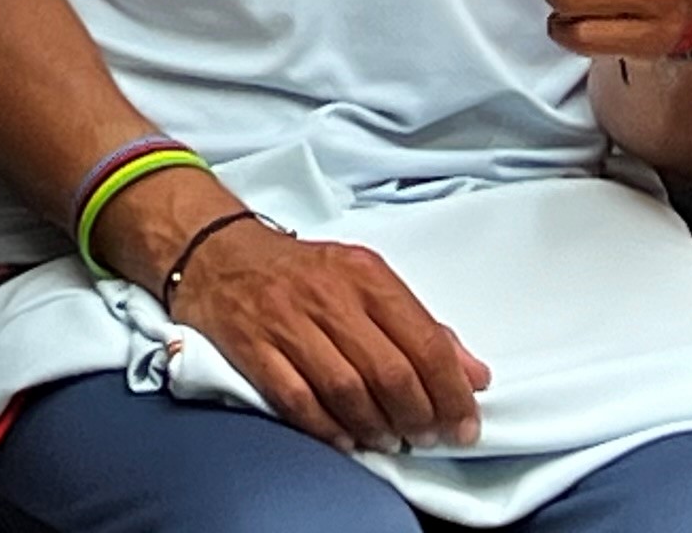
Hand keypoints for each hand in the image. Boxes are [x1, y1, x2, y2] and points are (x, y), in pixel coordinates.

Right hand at [158, 211, 485, 451]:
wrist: (217, 253)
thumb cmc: (300, 272)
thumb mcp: (366, 280)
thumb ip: (422, 326)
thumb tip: (474, 375)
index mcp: (364, 274)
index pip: (425, 341)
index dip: (451, 393)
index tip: (464, 424)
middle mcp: (327, 295)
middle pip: (389, 371)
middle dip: (417, 416)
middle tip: (427, 437)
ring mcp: (286, 321)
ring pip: (346, 390)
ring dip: (376, 427)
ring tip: (389, 439)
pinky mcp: (252, 346)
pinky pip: (297, 399)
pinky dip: (327, 427)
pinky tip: (346, 438)